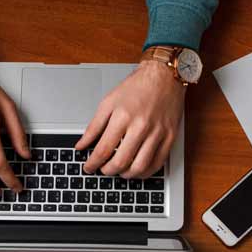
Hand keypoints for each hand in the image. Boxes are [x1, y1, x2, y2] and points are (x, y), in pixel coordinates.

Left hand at [78, 57, 183, 178]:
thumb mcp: (109, 102)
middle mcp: (140, 126)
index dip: (93, 163)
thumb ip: (94, 126)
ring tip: (119, 171)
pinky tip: (137, 170)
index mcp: (122, 116)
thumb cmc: (137, 87)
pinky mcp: (170, 137)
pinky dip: (145, 172)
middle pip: (120, 162)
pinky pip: (157, 164)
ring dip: (125, 175)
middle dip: (107, 171)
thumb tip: (82, 145)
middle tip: (103, 170)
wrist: (164, 76)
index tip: (89, 167)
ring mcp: (157, 133)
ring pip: (139, 167)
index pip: (103, 149)